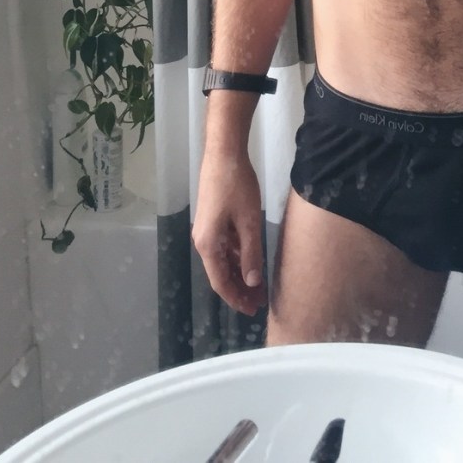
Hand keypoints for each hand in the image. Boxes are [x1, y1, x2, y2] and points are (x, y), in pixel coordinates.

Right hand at [192, 148, 266, 314]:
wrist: (224, 152)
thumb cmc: (236, 185)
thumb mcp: (249, 221)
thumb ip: (251, 253)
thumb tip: (252, 282)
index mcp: (208, 245)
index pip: (221, 283)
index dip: (236, 299)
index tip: (253, 310)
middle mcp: (203, 240)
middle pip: (221, 273)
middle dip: (239, 289)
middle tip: (259, 302)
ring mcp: (207, 229)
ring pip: (224, 259)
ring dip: (240, 272)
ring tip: (259, 285)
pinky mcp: (213, 218)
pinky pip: (225, 245)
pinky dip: (238, 255)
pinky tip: (252, 259)